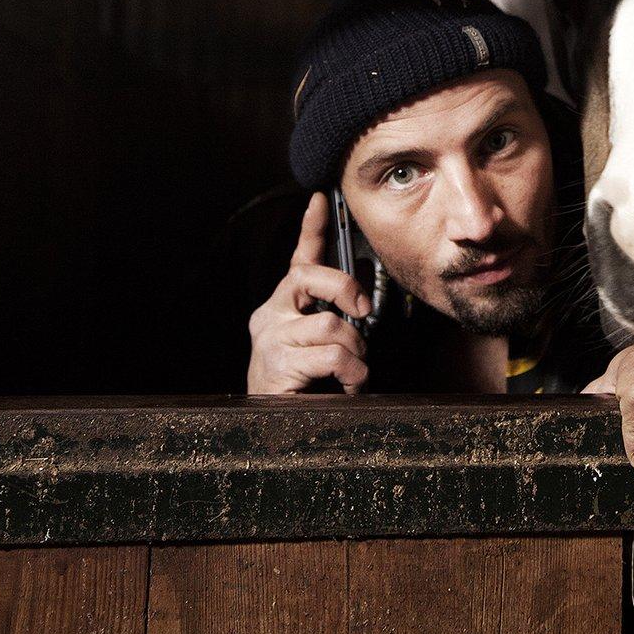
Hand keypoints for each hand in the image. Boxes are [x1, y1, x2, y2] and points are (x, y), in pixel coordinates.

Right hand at [247, 192, 371, 394]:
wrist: (274, 434)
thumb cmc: (307, 386)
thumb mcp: (326, 343)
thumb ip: (339, 314)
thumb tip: (364, 283)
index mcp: (284, 308)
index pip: (298, 260)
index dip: (311, 228)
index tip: (320, 199)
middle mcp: (269, 317)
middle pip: (310, 278)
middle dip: (345, 288)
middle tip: (363, 310)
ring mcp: (269, 340)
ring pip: (330, 325)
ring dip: (355, 350)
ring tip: (354, 371)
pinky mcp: (276, 366)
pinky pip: (332, 355)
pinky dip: (353, 372)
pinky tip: (348, 386)